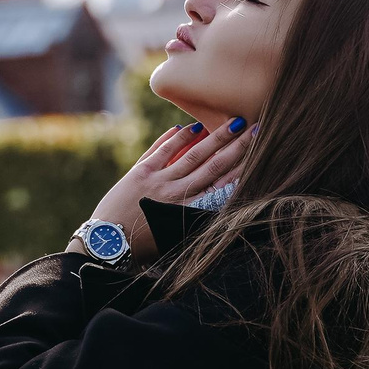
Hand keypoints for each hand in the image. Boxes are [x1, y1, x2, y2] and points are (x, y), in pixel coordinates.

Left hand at [73, 118, 251, 260]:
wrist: (108, 243)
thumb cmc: (144, 246)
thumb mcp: (175, 236)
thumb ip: (196, 218)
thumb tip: (219, 199)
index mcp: (189, 212)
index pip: (223, 185)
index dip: (243, 167)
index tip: (260, 151)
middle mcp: (178, 195)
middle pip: (214, 165)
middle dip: (237, 146)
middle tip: (256, 128)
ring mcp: (159, 181)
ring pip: (192, 154)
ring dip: (214, 136)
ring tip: (233, 122)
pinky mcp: (140, 173)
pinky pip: (162, 150)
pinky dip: (177, 137)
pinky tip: (191, 126)